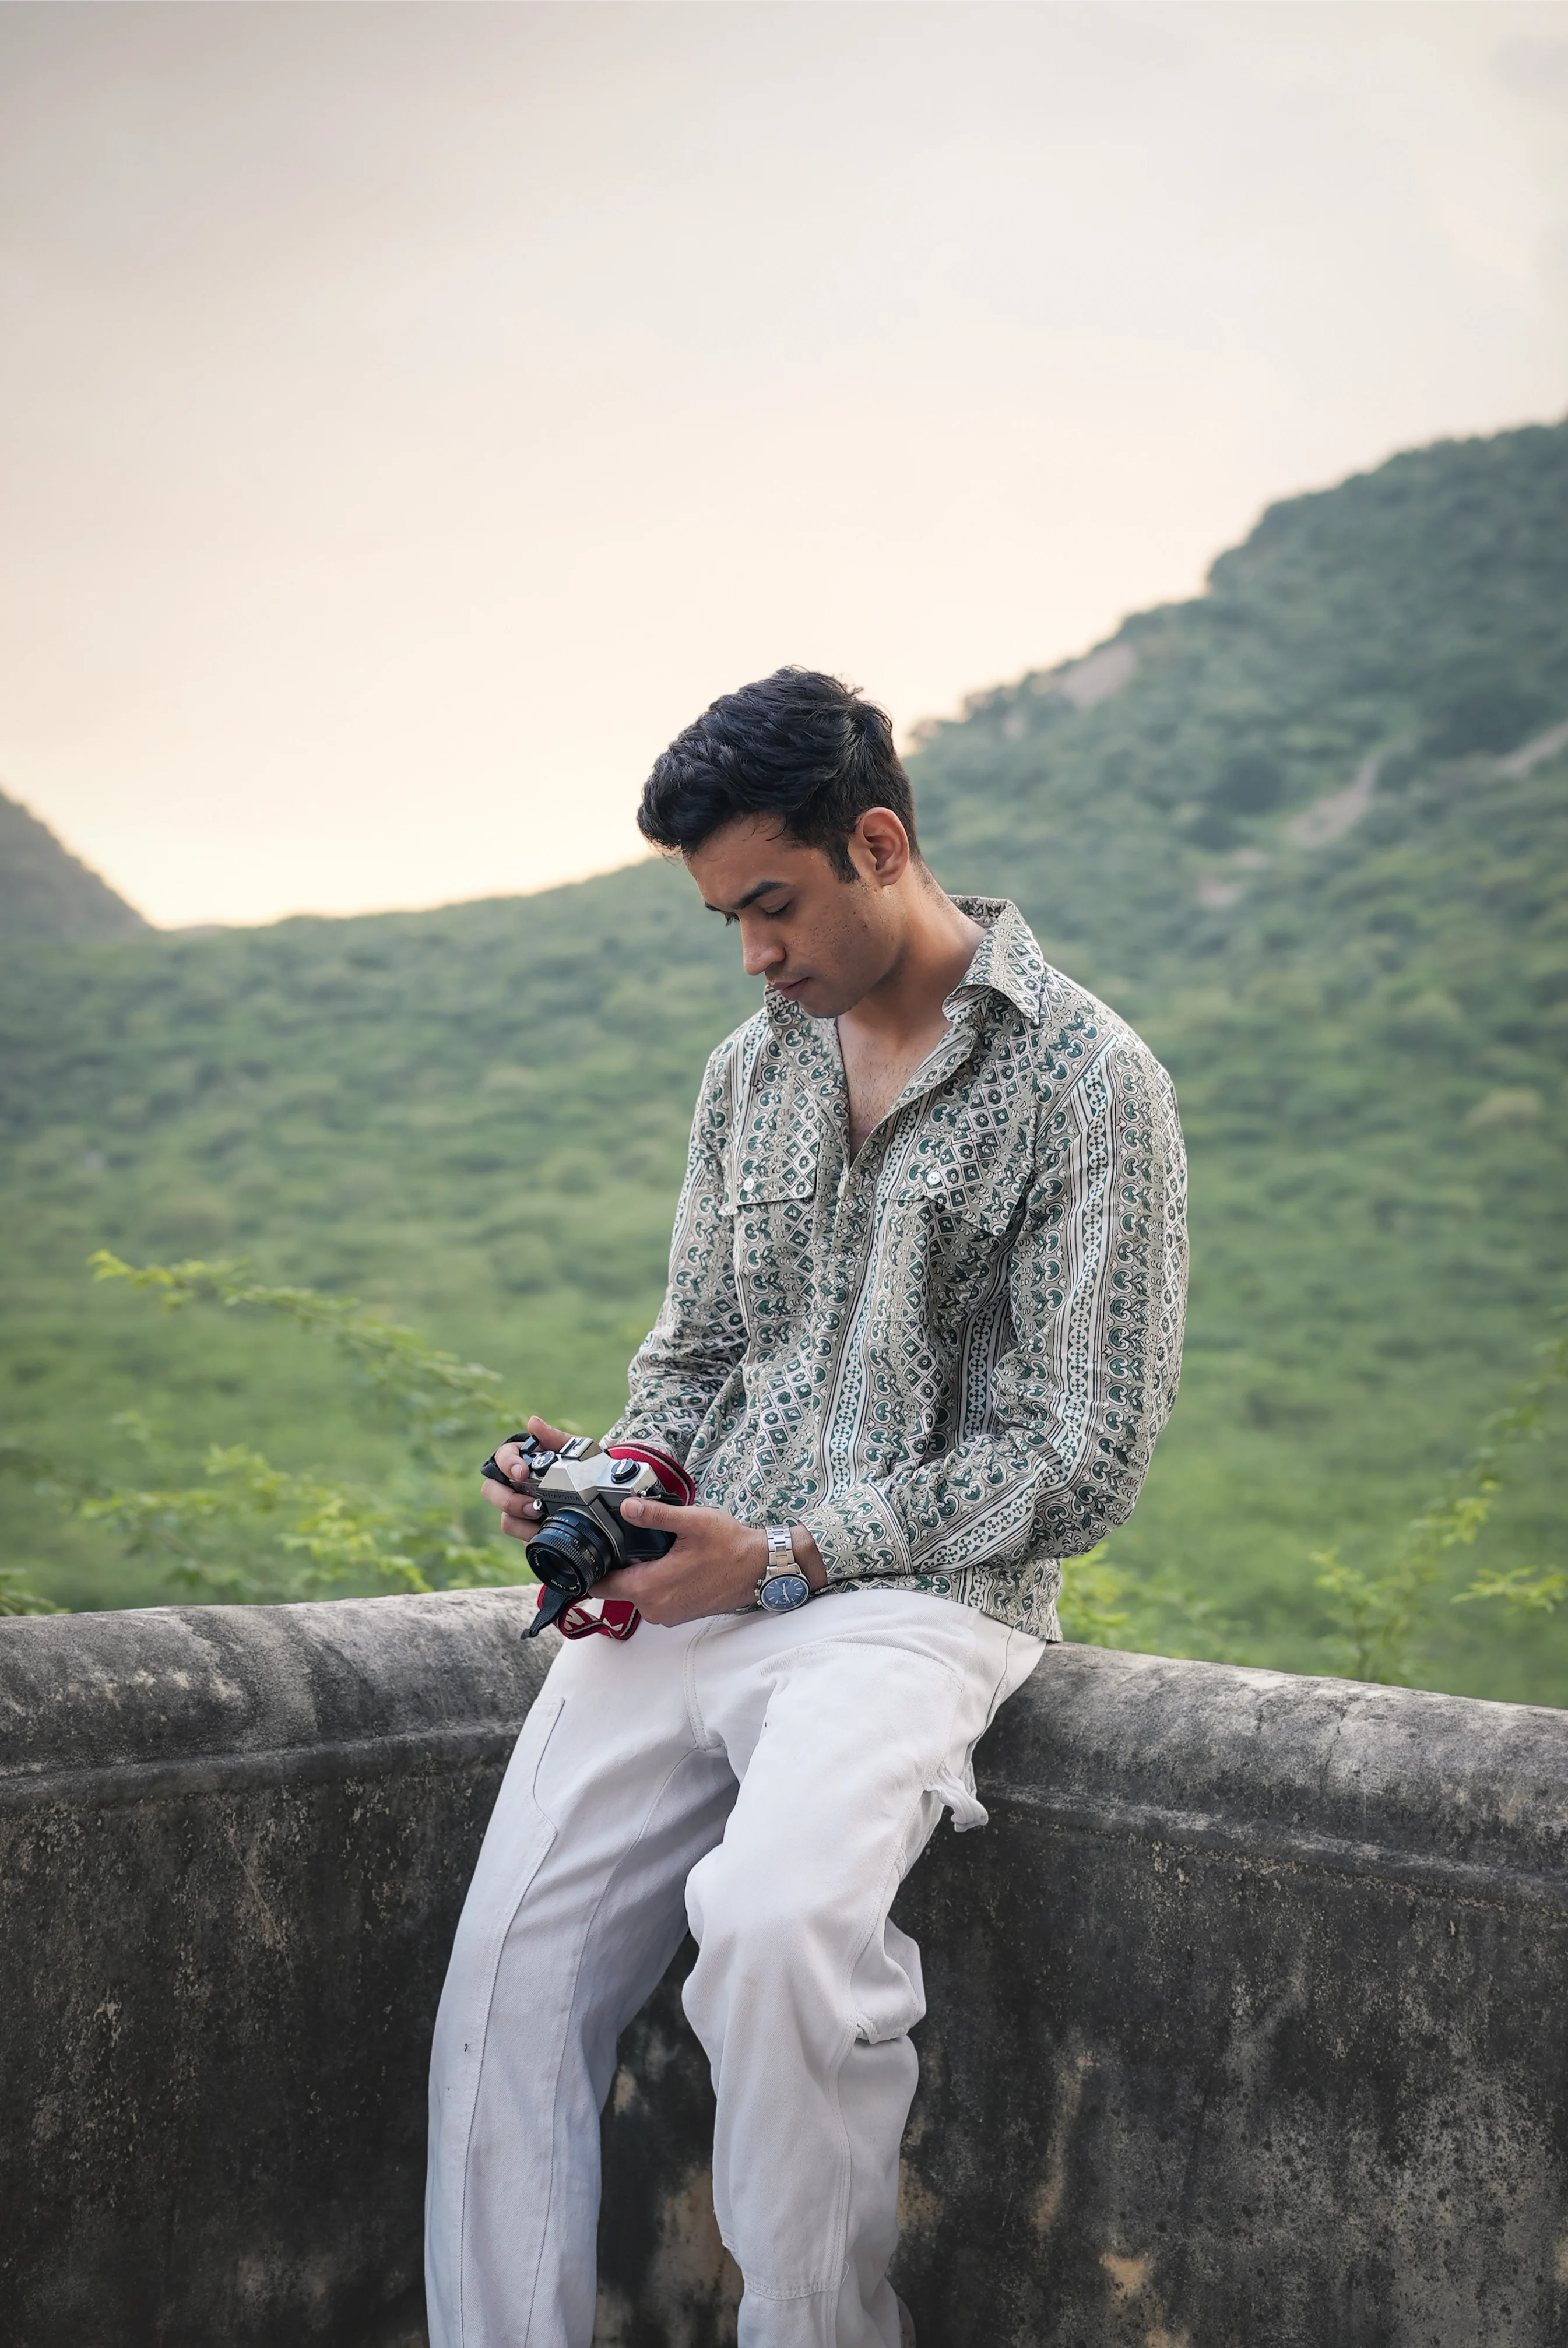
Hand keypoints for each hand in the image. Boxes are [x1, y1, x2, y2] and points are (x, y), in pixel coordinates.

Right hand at [481, 1417, 573, 1544]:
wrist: (600, 1498)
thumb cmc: (582, 1467)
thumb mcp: (575, 1450)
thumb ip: (554, 1437)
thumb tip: (533, 1422)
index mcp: (523, 1460)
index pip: (503, 1457)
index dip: (507, 1463)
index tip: (521, 1472)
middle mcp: (514, 1483)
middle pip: (491, 1489)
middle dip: (506, 1498)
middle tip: (530, 1503)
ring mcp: (518, 1506)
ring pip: (502, 1513)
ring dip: (517, 1516)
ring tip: (538, 1516)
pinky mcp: (524, 1526)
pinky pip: (515, 1530)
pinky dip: (525, 1532)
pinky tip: (540, 1530)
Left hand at [597, 1501, 825, 1627]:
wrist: (759, 1569)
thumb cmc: (731, 1547)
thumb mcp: (692, 1523)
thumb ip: (656, 1515)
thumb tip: (628, 1507)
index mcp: (650, 1587)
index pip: (601, 1586)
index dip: (592, 1569)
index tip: (591, 1554)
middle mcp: (655, 1608)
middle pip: (618, 1587)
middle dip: (622, 1564)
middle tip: (634, 1540)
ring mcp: (667, 1615)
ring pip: (637, 1592)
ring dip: (641, 1573)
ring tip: (659, 1549)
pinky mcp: (678, 1615)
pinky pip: (654, 1598)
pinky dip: (656, 1582)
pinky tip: (672, 1562)